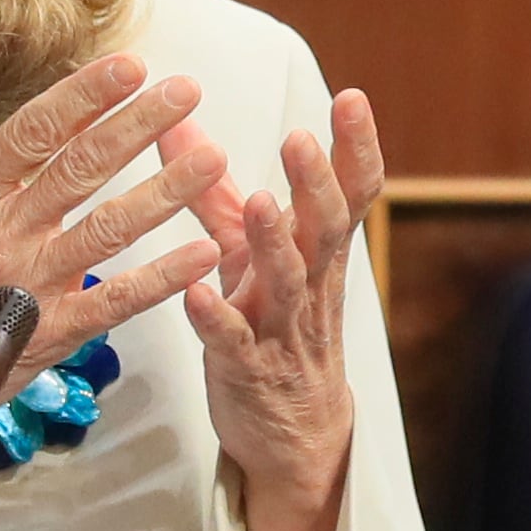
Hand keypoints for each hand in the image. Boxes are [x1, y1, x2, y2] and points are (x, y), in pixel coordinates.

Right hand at [0, 54, 226, 530]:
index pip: (34, 132)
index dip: (85, 95)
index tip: (129, 65)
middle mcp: (2, 236)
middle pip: (84, 169)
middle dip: (140, 125)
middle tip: (187, 91)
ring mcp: (29, 287)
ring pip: (110, 229)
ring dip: (165, 191)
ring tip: (211, 158)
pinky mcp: (49, 336)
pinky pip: (116, 303)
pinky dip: (162, 280)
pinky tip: (202, 255)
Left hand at [164, 90, 383, 530]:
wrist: (292, 433)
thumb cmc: (270, 323)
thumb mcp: (250, 254)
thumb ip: (214, 191)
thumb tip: (175, 121)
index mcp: (317, 251)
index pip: (351, 194)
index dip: (355, 148)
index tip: (352, 98)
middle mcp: (308, 284)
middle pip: (324, 229)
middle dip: (315, 183)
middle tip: (300, 138)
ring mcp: (280, 328)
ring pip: (286, 283)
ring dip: (272, 242)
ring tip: (256, 201)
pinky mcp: (246, 370)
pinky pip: (233, 343)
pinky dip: (214, 318)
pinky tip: (194, 294)